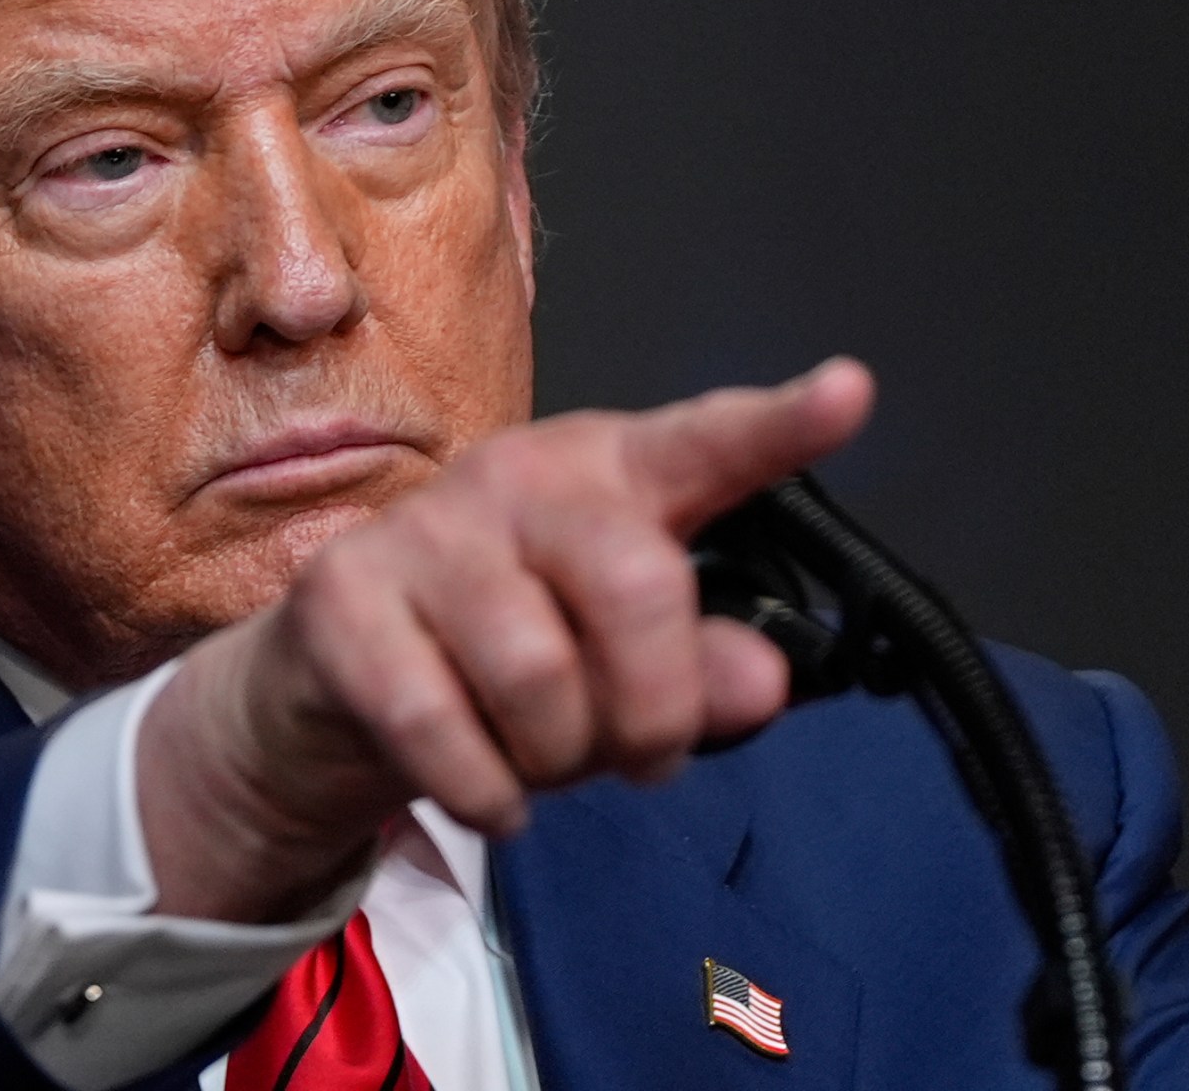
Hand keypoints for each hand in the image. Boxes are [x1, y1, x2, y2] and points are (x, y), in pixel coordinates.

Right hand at [134, 358, 874, 922]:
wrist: (340, 678)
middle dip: (655, 710)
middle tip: (642, 754)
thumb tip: (763, 682)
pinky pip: (440, 725)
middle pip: (637, 587)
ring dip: (558, 759)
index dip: (778, 426)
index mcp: (611, 473)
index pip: (705, 443)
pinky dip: (485, 792)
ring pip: (538, 676)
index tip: (848, 394)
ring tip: (543, 759)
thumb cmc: (510, 654)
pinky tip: (490, 792)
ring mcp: (425, 529)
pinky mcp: (345, 597)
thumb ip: (702, 670)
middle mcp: (519, 475)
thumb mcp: (623, 668)